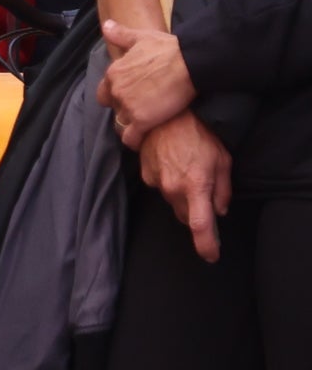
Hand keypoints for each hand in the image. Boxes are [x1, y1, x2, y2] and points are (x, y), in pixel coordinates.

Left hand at [101, 19, 194, 141]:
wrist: (190, 63)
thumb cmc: (169, 49)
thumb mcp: (142, 38)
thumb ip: (121, 35)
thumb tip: (106, 26)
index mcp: (114, 73)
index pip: (105, 92)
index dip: (116, 96)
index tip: (129, 97)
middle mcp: (116, 90)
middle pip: (114, 108)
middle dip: (123, 110)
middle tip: (140, 110)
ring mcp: (128, 106)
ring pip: (121, 123)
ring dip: (130, 125)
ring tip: (143, 125)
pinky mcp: (142, 121)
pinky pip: (131, 138)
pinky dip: (134, 141)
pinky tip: (142, 141)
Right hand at [139, 113, 231, 262]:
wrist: (166, 114)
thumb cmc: (200, 134)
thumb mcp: (223, 159)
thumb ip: (223, 189)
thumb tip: (219, 210)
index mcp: (196, 186)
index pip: (200, 225)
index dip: (206, 244)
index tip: (210, 256)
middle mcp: (173, 189)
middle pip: (185, 215)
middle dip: (196, 212)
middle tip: (205, 192)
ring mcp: (156, 182)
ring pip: (173, 201)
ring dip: (183, 194)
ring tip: (188, 169)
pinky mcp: (145, 175)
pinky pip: (160, 187)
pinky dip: (169, 182)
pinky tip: (174, 163)